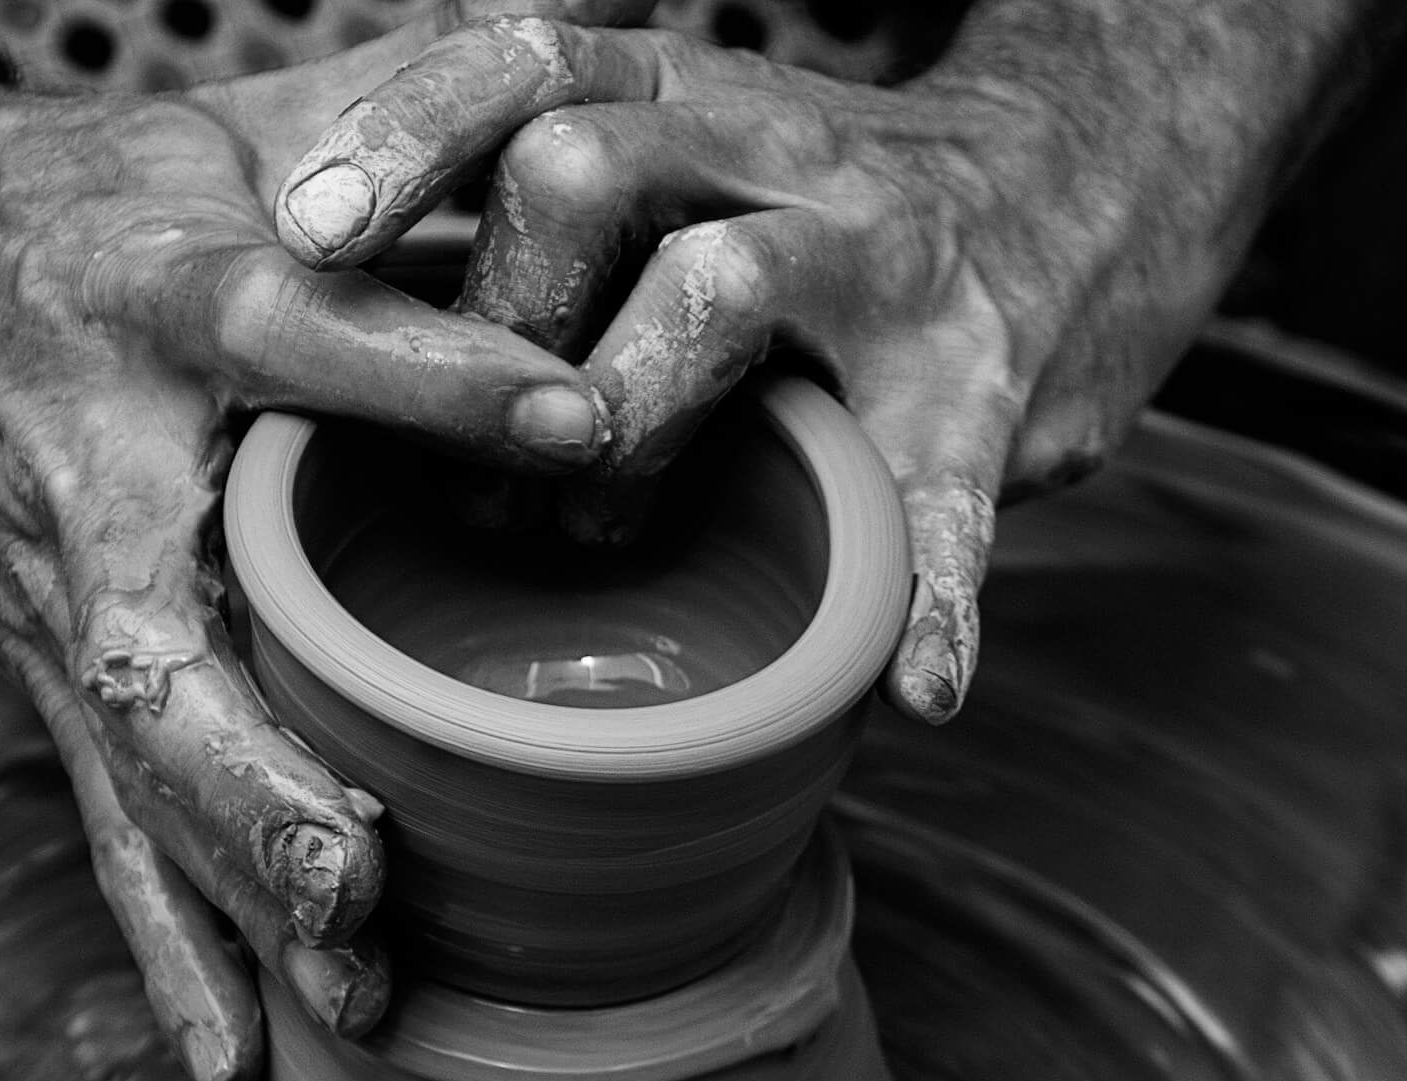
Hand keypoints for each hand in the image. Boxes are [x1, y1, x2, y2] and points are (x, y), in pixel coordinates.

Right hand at [0, 20, 632, 1080]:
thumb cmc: (76, 215)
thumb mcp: (219, 166)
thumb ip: (377, 212)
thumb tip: (571, 247)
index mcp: (150, 316)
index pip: (299, 340)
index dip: (433, 375)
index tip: (583, 413)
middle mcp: (95, 493)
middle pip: (168, 658)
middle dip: (263, 779)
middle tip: (360, 883)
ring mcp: (63, 612)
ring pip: (141, 781)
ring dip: (235, 902)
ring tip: (346, 1006)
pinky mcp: (59, 680)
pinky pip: (113, 827)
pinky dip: (174, 948)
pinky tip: (231, 1062)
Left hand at [269, 17, 1259, 721]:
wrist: (1098, 184)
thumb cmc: (825, 216)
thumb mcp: (695, 160)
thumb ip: (556, 215)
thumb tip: (348, 319)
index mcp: (684, 100)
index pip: (525, 65)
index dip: (408, 137)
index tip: (308, 230)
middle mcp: (775, 155)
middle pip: (581, 168)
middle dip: (489, 325)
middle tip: (452, 470)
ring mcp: (883, 267)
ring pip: (717, 293)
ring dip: (621, 430)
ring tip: (583, 540)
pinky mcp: (986, 393)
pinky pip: (950, 502)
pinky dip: (933, 600)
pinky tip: (917, 689)